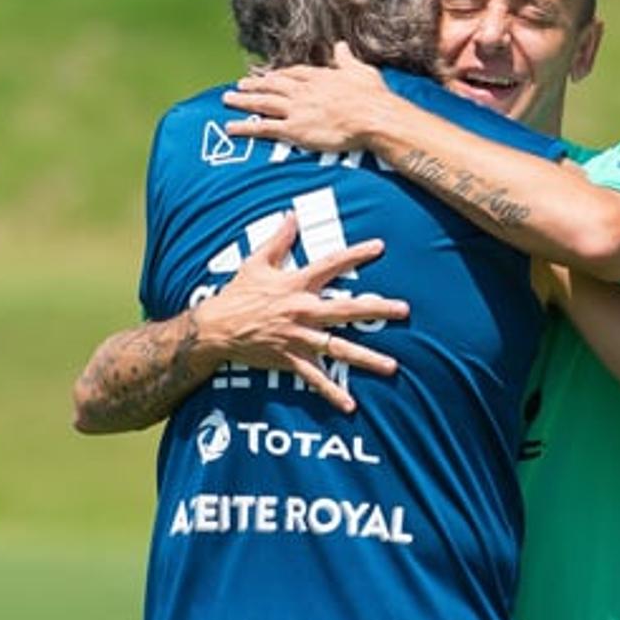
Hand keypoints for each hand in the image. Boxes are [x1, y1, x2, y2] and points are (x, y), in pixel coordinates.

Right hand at [196, 214, 408, 412]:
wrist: (215, 328)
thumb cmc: (237, 294)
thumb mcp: (256, 262)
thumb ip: (279, 239)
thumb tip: (292, 214)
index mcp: (296, 285)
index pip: (331, 265)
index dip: (355, 254)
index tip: (380, 247)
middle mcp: (302, 311)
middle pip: (346, 309)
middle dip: (376, 309)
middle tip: (404, 310)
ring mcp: (299, 338)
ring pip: (338, 348)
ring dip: (367, 359)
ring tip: (392, 366)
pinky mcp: (290, 359)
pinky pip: (315, 378)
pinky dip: (332, 393)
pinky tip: (351, 405)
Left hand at [222, 42, 392, 153]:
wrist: (371, 117)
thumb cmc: (372, 97)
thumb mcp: (361, 71)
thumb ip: (347, 59)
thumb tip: (341, 45)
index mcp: (318, 77)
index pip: (293, 73)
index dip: (279, 74)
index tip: (269, 75)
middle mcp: (302, 90)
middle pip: (272, 85)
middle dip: (254, 84)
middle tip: (239, 84)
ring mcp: (296, 109)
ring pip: (262, 102)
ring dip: (243, 100)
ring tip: (226, 99)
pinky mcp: (294, 128)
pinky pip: (264, 127)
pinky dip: (246, 127)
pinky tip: (231, 127)